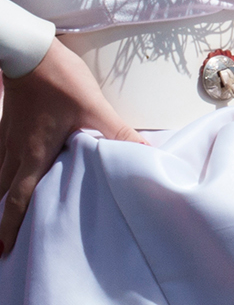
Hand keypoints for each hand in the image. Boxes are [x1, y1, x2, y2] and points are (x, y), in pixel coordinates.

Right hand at [1, 43, 143, 255]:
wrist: (29, 53)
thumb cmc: (59, 81)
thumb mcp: (95, 109)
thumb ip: (120, 134)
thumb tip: (148, 153)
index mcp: (33, 155)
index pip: (17, 199)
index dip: (8, 227)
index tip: (2, 251)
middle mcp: (13, 152)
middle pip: (1, 194)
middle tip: (0, 243)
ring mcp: (6, 140)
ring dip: (1, 197)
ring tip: (4, 216)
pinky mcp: (6, 127)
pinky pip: (0, 159)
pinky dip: (3, 173)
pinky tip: (11, 175)